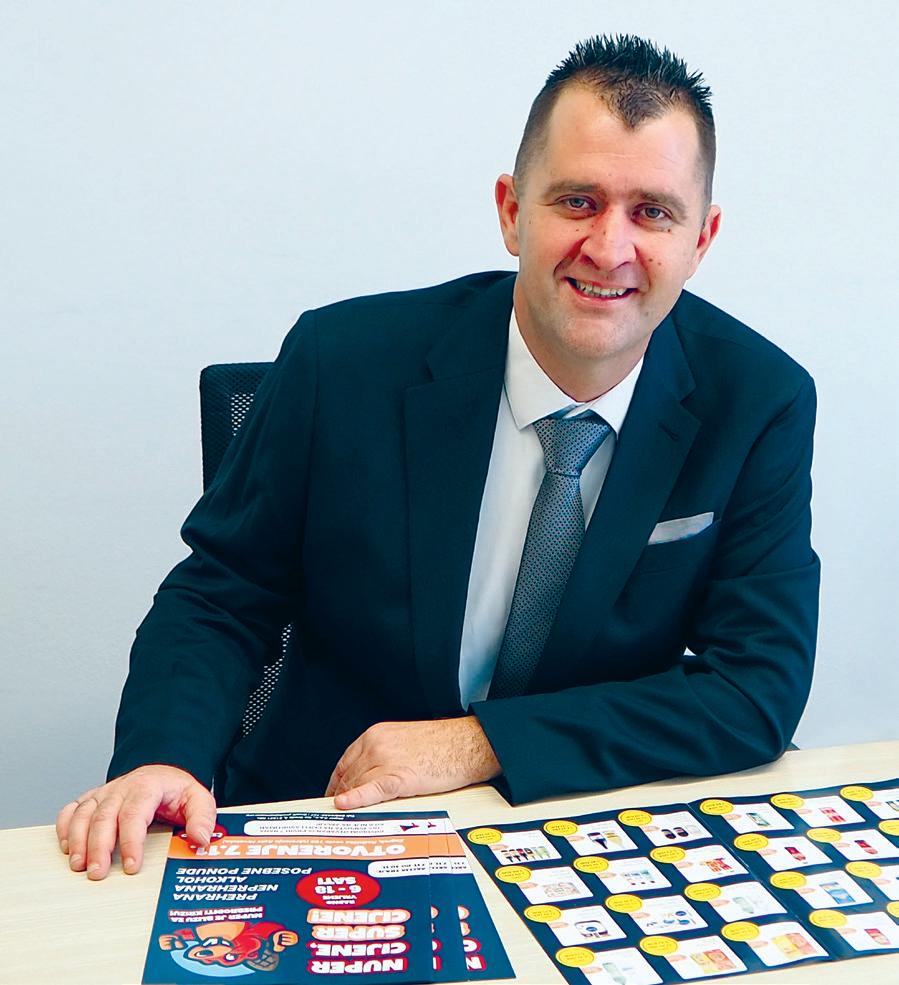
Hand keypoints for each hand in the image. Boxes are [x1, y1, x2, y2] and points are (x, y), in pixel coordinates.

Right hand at [56, 764, 215, 879]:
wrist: (163, 774)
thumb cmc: (177, 791)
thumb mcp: (199, 798)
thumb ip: (203, 818)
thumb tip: (200, 839)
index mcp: (148, 786)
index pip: (135, 813)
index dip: (130, 840)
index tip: (130, 865)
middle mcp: (122, 787)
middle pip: (105, 816)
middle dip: (99, 847)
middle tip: (97, 873)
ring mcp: (105, 793)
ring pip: (84, 814)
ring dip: (77, 840)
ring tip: (79, 865)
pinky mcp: (93, 799)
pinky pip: (72, 810)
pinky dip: (65, 827)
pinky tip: (66, 847)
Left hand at [325, 717, 500, 809]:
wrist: (468, 743)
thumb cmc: (443, 744)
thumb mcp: (404, 742)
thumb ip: (382, 755)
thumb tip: (367, 779)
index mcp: (376, 734)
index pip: (345, 763)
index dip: (335, 784)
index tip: (332, 798)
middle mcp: (376, 744)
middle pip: (348, 777)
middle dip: (341, 798)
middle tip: (336, 817)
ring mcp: (386, 759)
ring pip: (356, 785)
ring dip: (348, 803)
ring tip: (343, 822)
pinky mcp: (400, 776)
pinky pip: (371, 790)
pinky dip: (356, 799)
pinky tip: (344, 805)